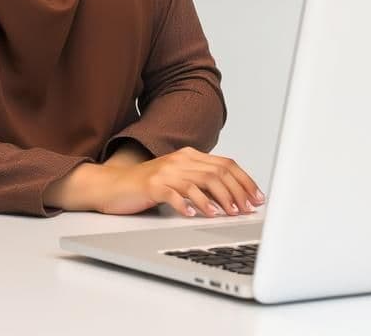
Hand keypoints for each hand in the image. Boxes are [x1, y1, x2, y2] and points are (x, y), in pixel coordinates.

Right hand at [49, 147, 264, 216]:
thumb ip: (201, 183)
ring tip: (227, 214)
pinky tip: (195, 215)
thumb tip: (233, 198)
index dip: (245, 181)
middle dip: (236, 192)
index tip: (257, 198)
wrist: (112, 185)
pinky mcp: (152, 184)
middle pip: (217, 173)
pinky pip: (174, 194)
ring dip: (217, 199)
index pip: (226, 165)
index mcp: (190, 156)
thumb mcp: (179, 180)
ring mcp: (166, 171)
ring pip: (199, 183)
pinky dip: (187, 204)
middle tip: (246, 209)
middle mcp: (181, 160)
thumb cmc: (147, 187)